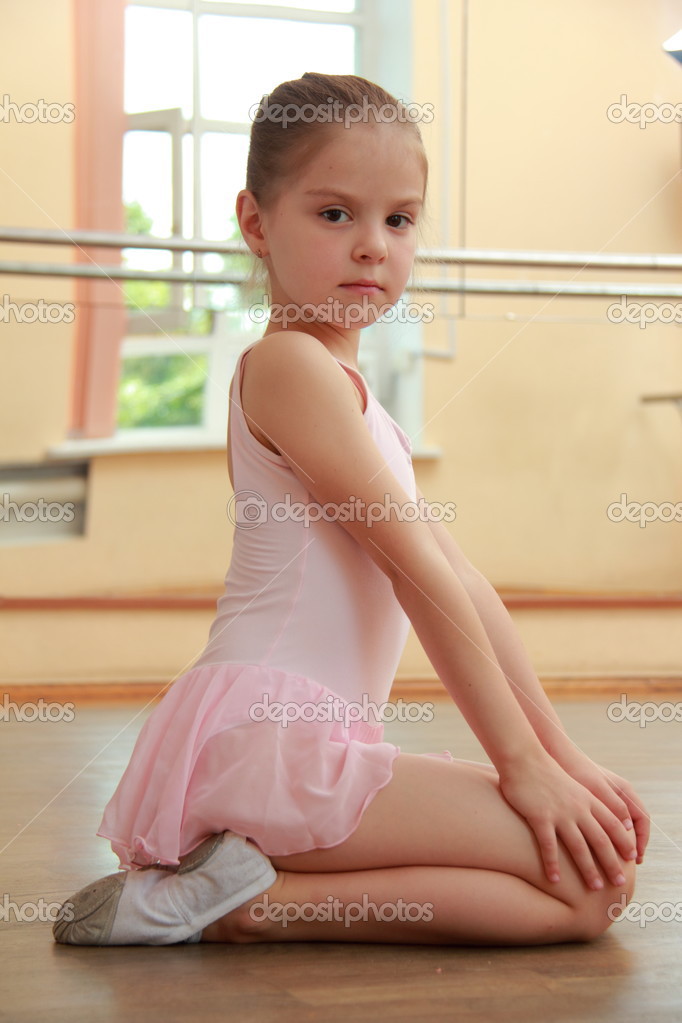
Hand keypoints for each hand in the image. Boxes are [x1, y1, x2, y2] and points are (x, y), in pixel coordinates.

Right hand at [497, 747, 637, 889]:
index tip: (632, 858)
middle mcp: (578, 808)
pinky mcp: (539, 817)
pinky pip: (548, 846)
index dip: (624, 841)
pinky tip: (554, 879)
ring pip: (579, 847)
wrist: (524, 758)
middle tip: (620, 882)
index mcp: (588, 799)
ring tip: (595, 887)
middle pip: (601, 840)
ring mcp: (560, 813)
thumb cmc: (546, 772)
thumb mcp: (574, 784)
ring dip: (589, 869)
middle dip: (612, 863)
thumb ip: (587, 800)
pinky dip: (552, 864)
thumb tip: (598, 816)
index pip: (614, 823)